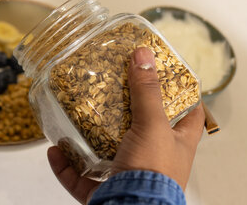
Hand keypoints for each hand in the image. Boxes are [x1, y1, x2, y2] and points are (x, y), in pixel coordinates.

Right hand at [47, 47, 204, 203]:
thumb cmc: (152, 173)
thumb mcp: (152, 125)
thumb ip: (146, 91)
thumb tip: (143, 55)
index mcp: (177, 144)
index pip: (190, 113)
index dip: (182, 91)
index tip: (167, 71)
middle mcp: (155, 159)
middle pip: (143, 129)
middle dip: (125, 110)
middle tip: (111, 87)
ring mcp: (127, 175)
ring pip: (106, 151)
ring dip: (89, 136)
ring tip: (77, 115)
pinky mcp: (103, 190)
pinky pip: (80, 175)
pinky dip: (66, 164)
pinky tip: (55, 150)